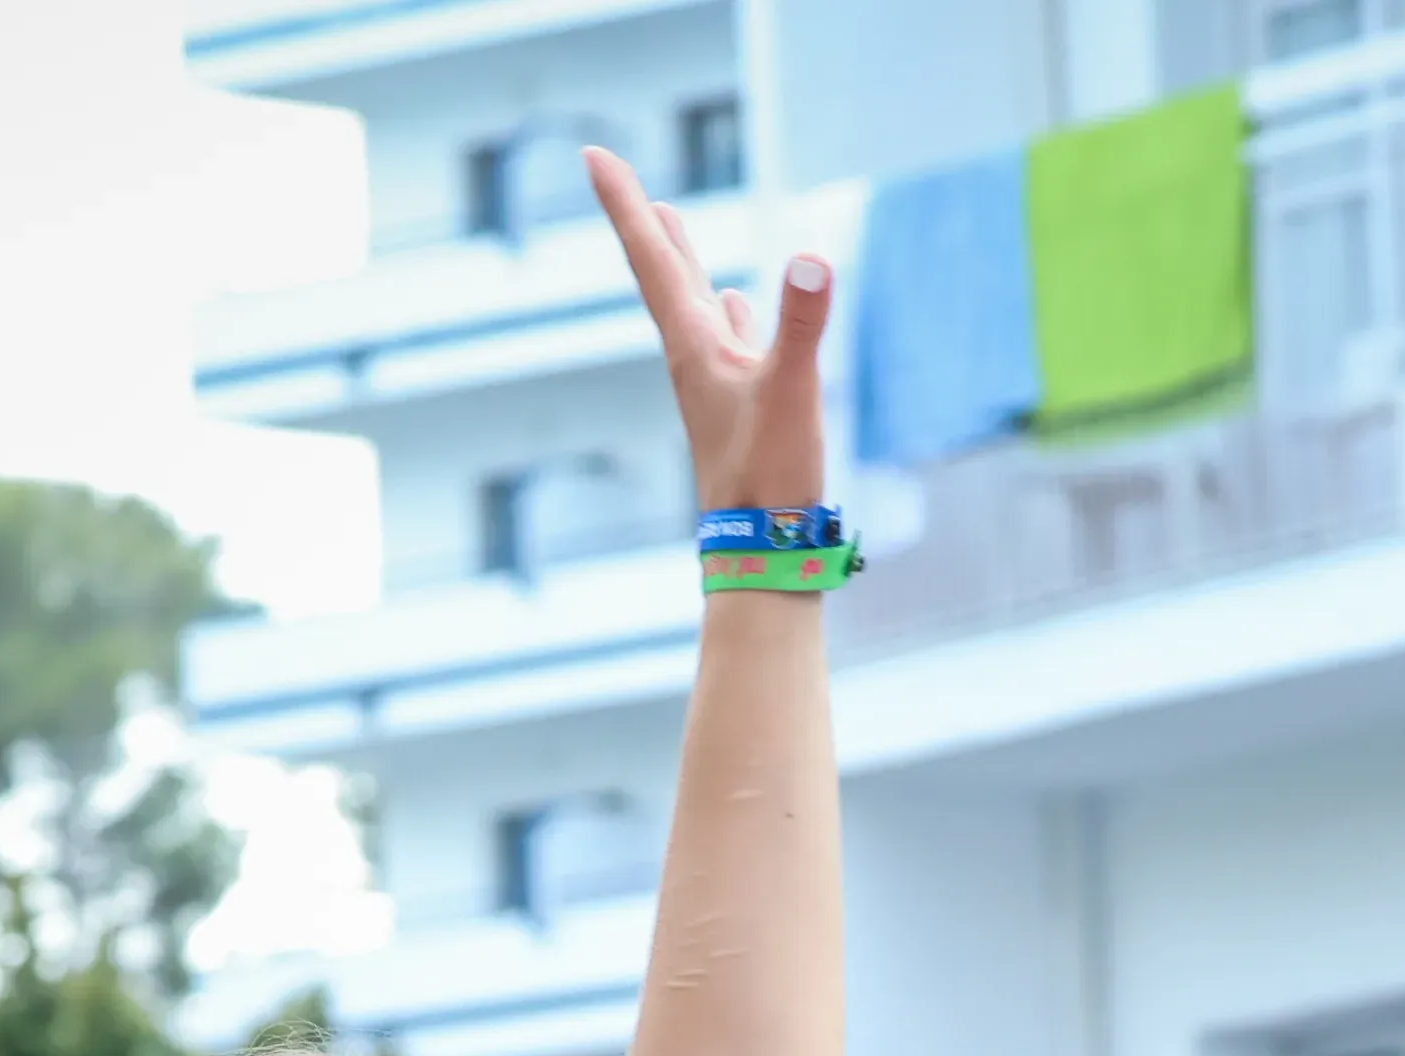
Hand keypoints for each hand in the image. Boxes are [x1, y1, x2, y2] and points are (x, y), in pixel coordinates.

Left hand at [589, 146, 830, 518]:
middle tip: (616, 175)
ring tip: (670, 224)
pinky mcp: (740, 404)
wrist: (761, 551)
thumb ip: (800, 325)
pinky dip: (727, 312)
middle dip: (644, 220)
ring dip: (680, 260)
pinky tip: (731, 304)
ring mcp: (715, 380)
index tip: (592, 153)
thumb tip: (811, 258)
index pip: (652, 257)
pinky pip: (728, 340)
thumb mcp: (792, 392)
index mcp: (692, 344)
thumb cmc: (770, 479)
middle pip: (663, 272)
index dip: (625, 201)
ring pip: (691, 303)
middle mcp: (694, 356)